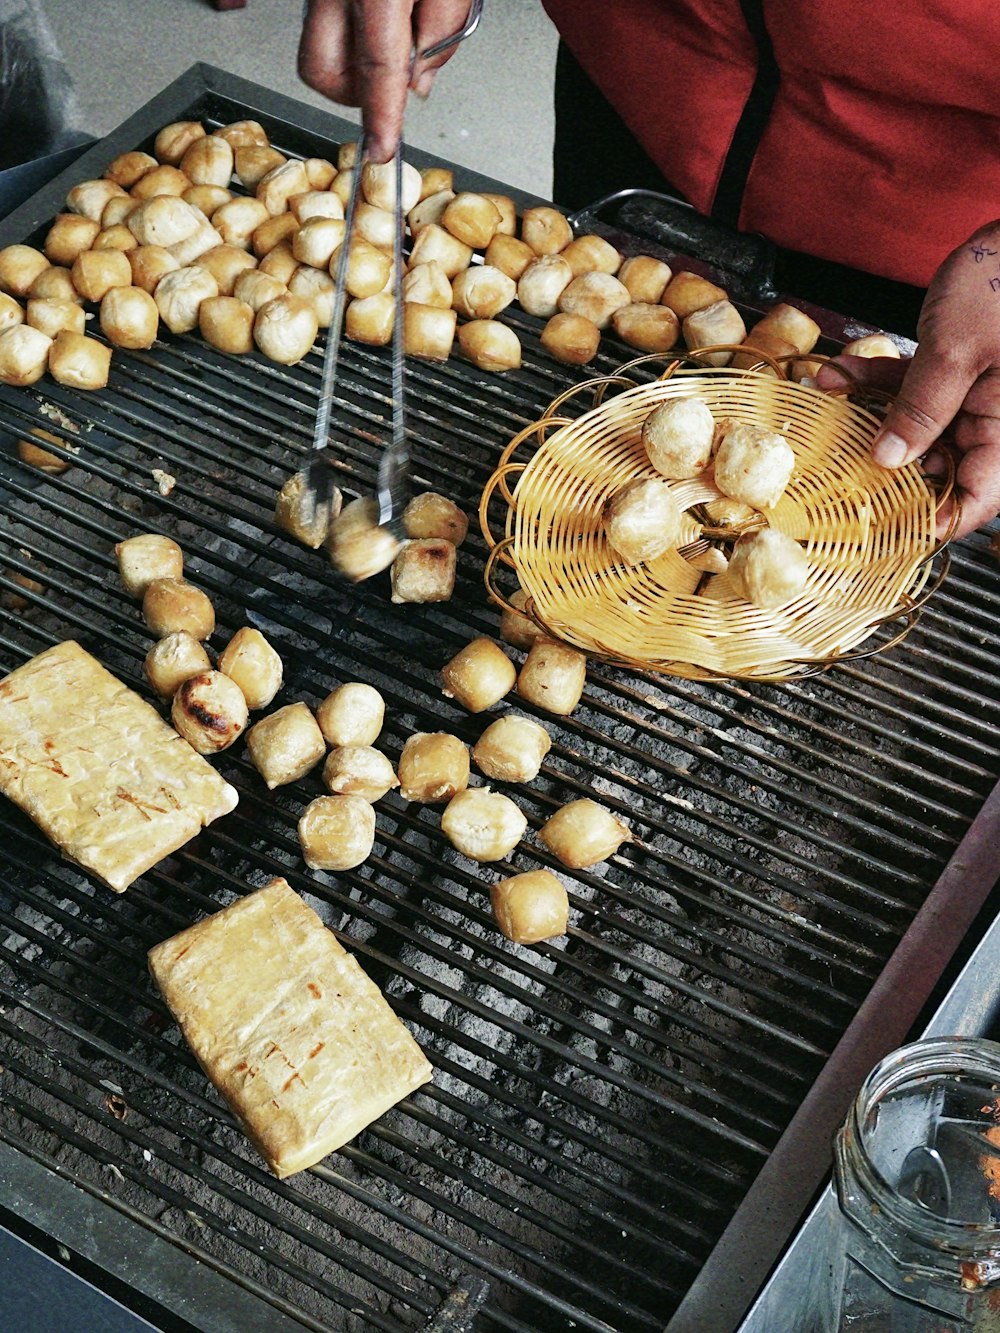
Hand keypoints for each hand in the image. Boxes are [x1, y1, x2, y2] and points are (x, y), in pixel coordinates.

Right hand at [298, 0, 473, 162]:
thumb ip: (442, 32)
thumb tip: (419, 78)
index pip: (377, 71)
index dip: (381, 118)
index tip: (382, 150)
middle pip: (322, 71)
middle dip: (351, 95)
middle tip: (388, 85)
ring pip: (319, 50)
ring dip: (353, 64)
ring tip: (392, 40)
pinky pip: (325, 25)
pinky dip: (351, 37)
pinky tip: (381, 21)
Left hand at [816, 220, 999, 539]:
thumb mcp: (955, 350)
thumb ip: (920, 409)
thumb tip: (888, 460)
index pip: (977, 500)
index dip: (933, 519)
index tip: (886, 526)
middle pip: (944, 467)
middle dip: (887, 465)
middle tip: (840, 469)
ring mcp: (983, 394)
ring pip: (922, 426)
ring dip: (872, 416)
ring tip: (829, 407)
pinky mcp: (965, 366)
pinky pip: (921, 388)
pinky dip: (882, 382)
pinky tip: (840, 375)